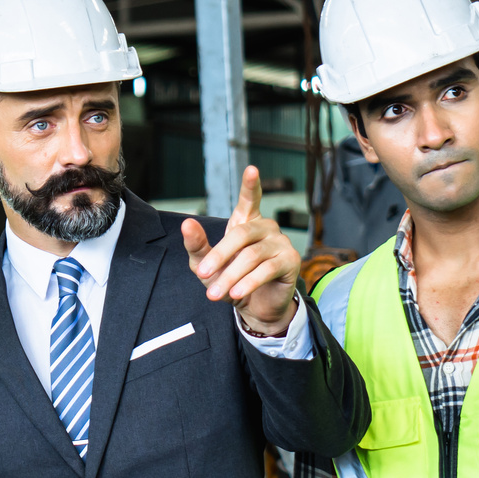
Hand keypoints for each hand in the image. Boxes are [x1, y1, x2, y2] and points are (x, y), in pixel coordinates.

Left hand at [180, 165, 300, 334]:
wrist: (255, 308)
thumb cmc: (231, 281)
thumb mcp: (207, 266)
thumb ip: (197, 246)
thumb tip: (187, 223)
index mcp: (246, 222)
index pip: (249, 199)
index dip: (250, 185)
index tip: (251, 169)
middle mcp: (266, 227)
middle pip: (240, 235)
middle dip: (219, 256)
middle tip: (203, 274)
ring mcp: (280, 242)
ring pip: (251, 256)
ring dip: (230, 276)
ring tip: (215, 293)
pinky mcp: (291, 261)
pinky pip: (266, 270)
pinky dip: (249, 283)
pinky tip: (237, 293)